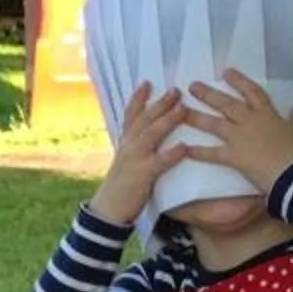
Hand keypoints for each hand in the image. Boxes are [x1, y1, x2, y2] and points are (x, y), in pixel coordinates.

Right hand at [91, 82, 189, 225]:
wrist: (107, 209)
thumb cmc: (121, 186)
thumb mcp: (125, 161)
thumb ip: (135, 148)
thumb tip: (148, 137)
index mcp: (126, 142)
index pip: (131, 115)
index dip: (138, 98)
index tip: (147, 82)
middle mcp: (129, 146)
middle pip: (145, 119)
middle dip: (160, 103)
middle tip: (176, 89)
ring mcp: (135, 159)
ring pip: (152, 134)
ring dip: (167, 120)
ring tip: (182, 108)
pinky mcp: (142, 175)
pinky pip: (159, 162)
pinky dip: (171, 154)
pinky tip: (184, 148)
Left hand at [176, 67, 292, 192]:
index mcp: (267, 114)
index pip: (251, 91)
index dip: (238, 81)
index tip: (225, 72)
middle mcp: (250, 121)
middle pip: (226, 103)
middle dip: (208, 94)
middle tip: (192, 86)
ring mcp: (240, 138)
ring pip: (215, 124)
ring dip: (196, 117)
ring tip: (181, 111)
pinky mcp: (234, 156)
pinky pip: (213, 153)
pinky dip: (199, 152)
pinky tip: (185, 149)